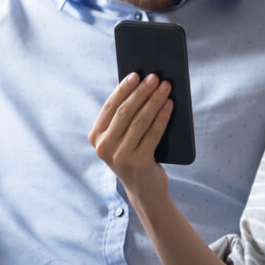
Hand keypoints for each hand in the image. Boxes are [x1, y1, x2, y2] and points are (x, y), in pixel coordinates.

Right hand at [89, 73, 173, 198]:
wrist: (145, 190)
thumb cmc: (135, 155)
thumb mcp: (122, 138)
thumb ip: (124, 118)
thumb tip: (140, 85)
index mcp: (95, 137)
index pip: (109, 107)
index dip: (123, 89)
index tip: (136, 74)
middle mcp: (104, 147)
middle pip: (125, 111)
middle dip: (142, 91)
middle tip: (155, 77)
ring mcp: (120, 156)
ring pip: (140, 120)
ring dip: (154, 100)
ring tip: (166, 87)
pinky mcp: (138, 162)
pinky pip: (153, 133)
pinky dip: (162, 116)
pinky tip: (169, 105)